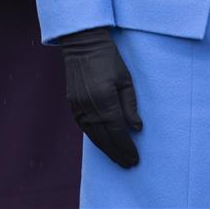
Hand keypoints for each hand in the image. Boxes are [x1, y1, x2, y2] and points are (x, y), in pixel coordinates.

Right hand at [60, 26, 141, 168]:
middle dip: (117, 154)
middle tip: (128, 164)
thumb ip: (130, 105)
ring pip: (93, 137)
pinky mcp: (72, 106)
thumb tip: (137, 128)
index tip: (135, 159)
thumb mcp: (125, 79)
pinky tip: (103, 143)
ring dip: (106, 150)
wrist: (83, 44)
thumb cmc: (108, 58)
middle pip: (105, 139)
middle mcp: (90, 109)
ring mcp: (78, 109)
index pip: (117, 133)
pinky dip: (95, 139)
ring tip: (117, 158)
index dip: (126, 148)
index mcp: (105, 101)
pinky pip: (85, 129)